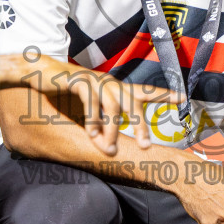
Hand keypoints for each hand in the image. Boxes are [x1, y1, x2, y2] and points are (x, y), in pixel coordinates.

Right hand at [57, 66, 181, 155]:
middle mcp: (110, 83)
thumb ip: (101, 127)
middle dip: (141, 125)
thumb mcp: (88, 111)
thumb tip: (110, 149)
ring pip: (113, 107)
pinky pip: (91, 102)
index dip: (164, 95)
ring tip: (107, 149)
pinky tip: (91, 134)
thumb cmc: (66, 94)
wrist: (40, 74)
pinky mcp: (79, 80)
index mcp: (116, 89)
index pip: (144, 91)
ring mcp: (96, 80)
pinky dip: (93, 120)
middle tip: (146, 146)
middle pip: (133, 103)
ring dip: (111, 130)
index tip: (183, 98)